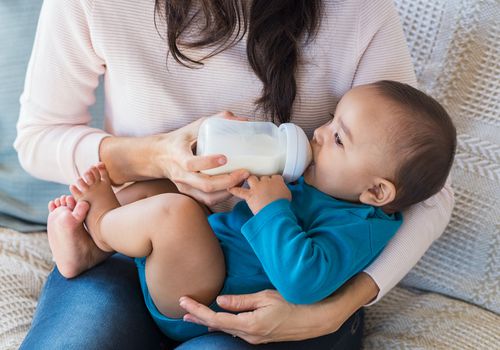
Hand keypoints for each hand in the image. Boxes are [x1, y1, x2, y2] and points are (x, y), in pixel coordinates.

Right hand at [158, 111, 249, 205]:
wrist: (159, 156)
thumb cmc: (180, 139)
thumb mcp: (194, 126)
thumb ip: (217, 120)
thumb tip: (243, 120)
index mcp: (178, 156)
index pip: (191, 164)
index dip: (209, 163)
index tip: (225, 158)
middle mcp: (181, 174)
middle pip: (205, 185)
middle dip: (228, 181)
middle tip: (244, 172)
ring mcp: (185, 186)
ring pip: (208, 196)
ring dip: (228, 191)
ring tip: (242, 180)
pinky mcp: (189, 193)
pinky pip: (208, 200)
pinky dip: (223, 196)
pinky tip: (234, 186)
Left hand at [179, 290, 332, 343]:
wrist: (316, 319)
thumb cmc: (293, 303)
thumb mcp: (266, 297)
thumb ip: (241, 301)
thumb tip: (220, 301)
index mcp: (249, 324)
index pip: (215, 318)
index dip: (197, 310)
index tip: (183, 302)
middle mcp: (249, 335)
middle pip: (217, 326)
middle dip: (198, 318)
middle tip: (182, 311)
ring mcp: (255, 338)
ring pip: (226, 329)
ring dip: (209, 321)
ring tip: (194, 315)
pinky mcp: (260, 336)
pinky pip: (236, 330)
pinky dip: (222, 324)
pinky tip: (218, 320)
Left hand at [228, 175, 290, 213]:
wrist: (276, 212)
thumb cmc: (283, 205)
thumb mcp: (287, 194)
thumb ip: (283, 188)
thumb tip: (280, 190)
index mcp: (276, 180)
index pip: (274, 176)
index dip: (272, 180)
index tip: (272, 184)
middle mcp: (266, 181)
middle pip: (262, 177)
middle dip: (262, 181)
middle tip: (262, 186)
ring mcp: (256, 188)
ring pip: (251, 178)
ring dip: (250, 180)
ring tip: (249, 182)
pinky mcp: (249, 195)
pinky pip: (239, 191)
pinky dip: (234, 190)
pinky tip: (230, 188)